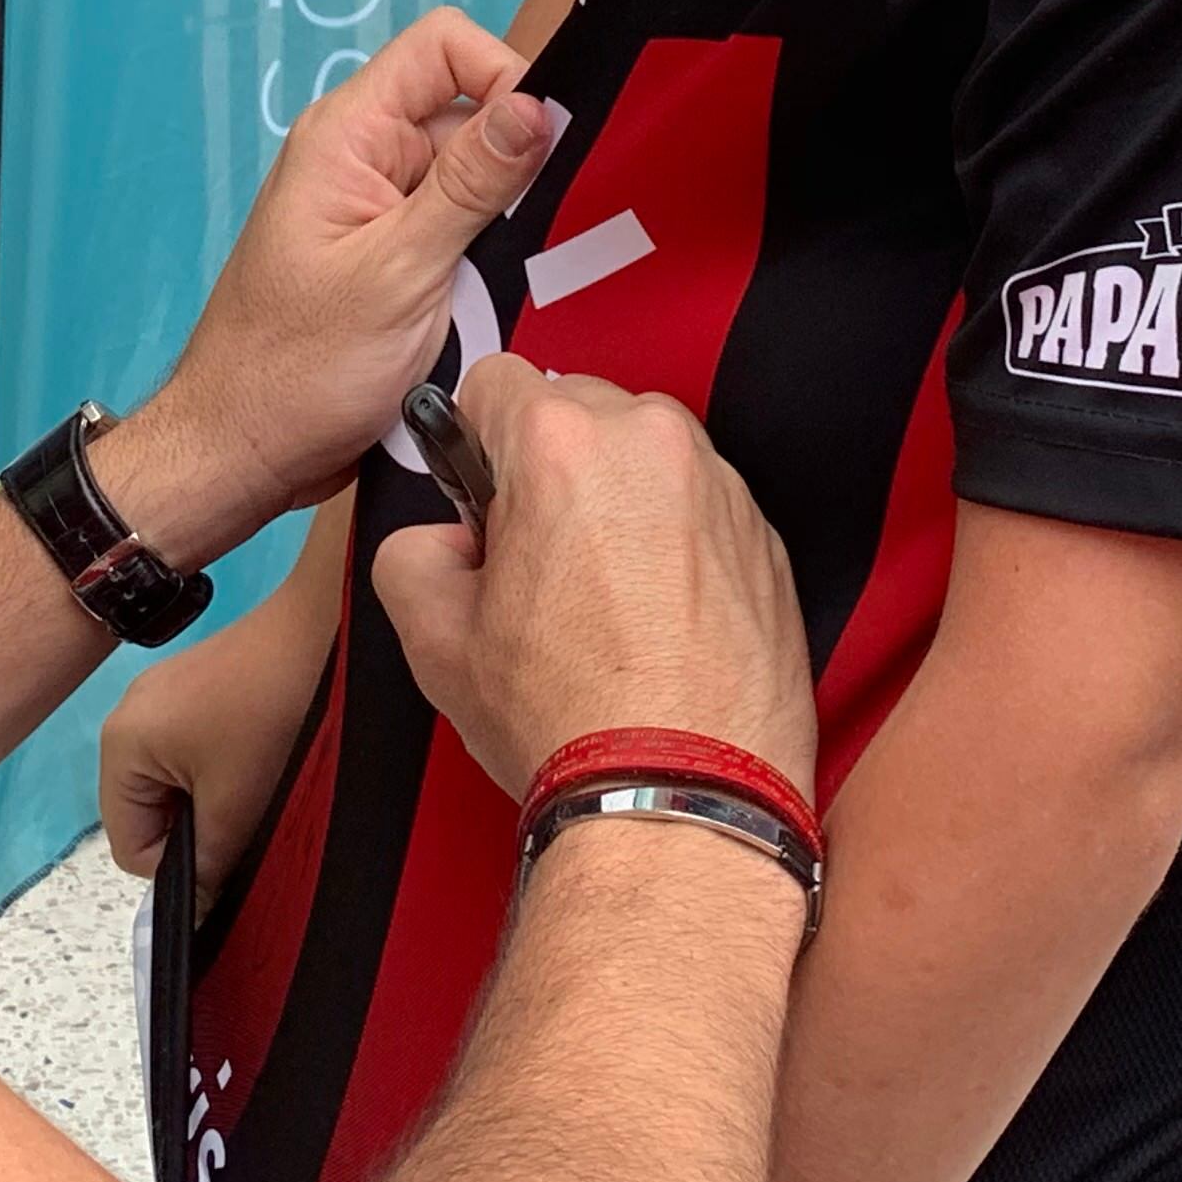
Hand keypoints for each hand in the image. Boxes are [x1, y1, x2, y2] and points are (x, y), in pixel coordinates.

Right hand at [100, 603, 323, 907]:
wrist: (317, 627)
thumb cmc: (269, 715)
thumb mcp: (236, 803)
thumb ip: (207, 861)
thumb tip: (194, 907)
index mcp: (120, 745)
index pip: (129, 846)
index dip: (177, 866)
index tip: (225, 852)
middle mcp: (125, 715)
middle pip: (145, 812)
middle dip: (191, 827)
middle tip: (243, 815)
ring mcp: (156, 694)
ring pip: (171, 782)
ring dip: (208, 796)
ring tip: (253, 780)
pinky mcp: (189, 682)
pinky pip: (188, 748)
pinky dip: (217, 763)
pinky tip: (255, 750)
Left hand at [112, 9, 564, 567]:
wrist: (243, 453)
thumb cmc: (297, 370)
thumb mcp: (400, 273)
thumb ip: (471, 185)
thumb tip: (535, 105)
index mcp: (348, 136)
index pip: (444, 48)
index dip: (503, 75)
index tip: (543, 142)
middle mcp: (362, 158)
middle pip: (468, 117)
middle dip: (511, 169)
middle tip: (528, 237)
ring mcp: (377, 211)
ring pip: (474, 184)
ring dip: (499, 230)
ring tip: (497, 286)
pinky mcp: (393, 259)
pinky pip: (460, 236)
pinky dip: (482, 267)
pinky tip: (483, 310)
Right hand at [373, 358, 813, 803]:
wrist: (682, 800)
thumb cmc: (565, 719)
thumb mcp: (433, 639)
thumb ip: (413, 553)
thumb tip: (445, 541)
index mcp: (561, 443)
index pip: (493, 381)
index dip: (471, 442)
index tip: (480, 498)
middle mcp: (651, 442)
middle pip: (578, 409)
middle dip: (550, 467)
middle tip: (538, 560)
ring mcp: (721, 486)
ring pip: (646, 456)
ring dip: (619, 498)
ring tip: (605, 598)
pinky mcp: (768, 538)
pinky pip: (702, 507)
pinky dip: (676, 540)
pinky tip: (658, 620)